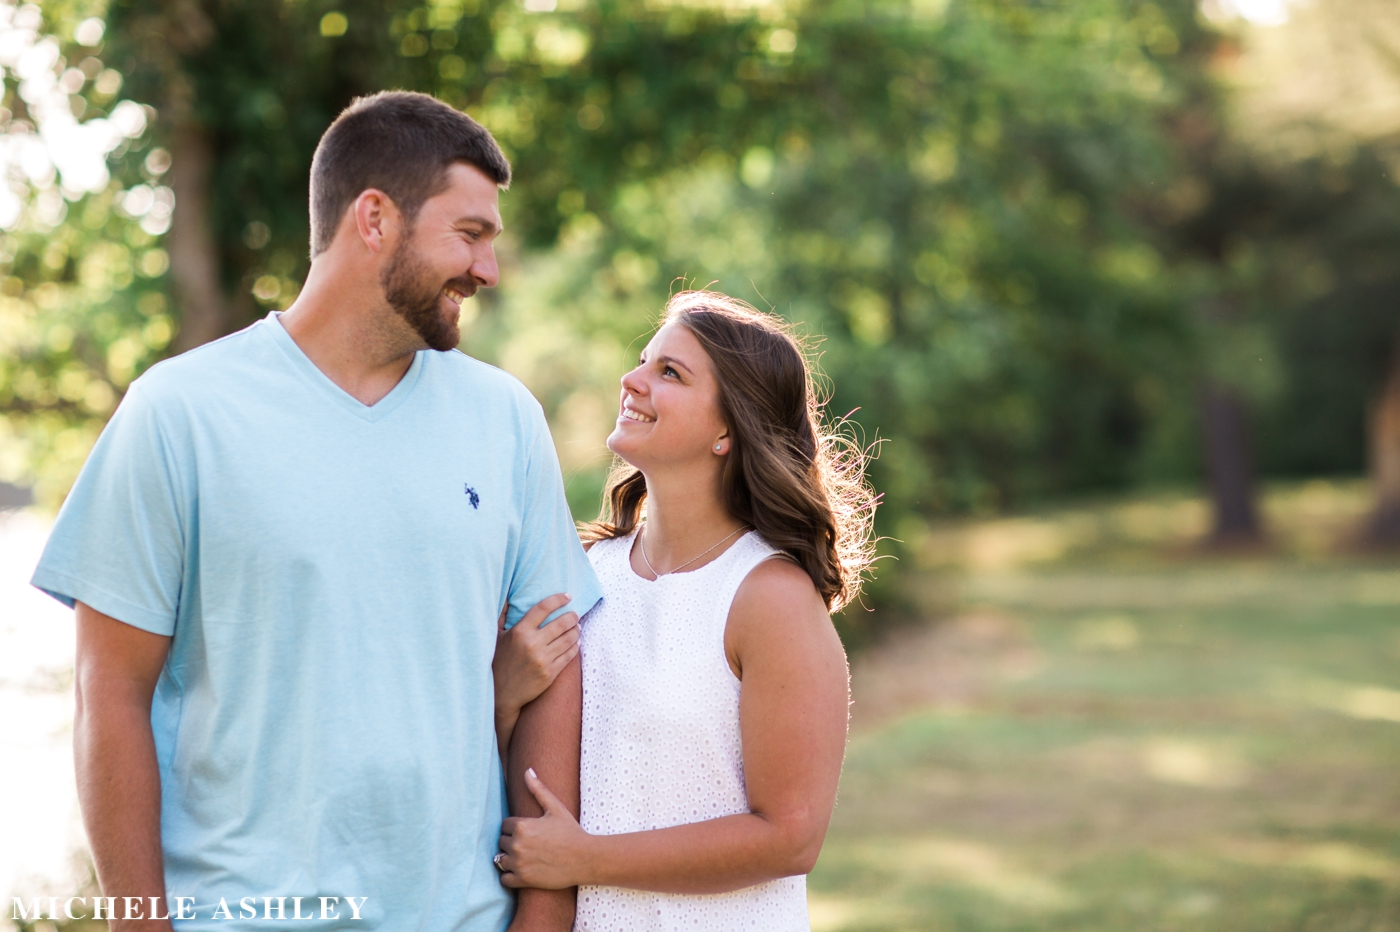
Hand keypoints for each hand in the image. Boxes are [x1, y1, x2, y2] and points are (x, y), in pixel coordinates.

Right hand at [494, 594, 580, 724]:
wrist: (500, 694)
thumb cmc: (497, 661)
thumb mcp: (495, 636)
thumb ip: (502, 615)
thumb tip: (506, 595)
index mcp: (520, 631)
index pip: (543, 608)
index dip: (558, 599)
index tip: (568, 596)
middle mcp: (533, 644)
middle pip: (561, 623)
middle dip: (572, 616)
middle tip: (575, 614)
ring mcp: (543, 659)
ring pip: (569, 639)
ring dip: (576, 630)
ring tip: (577, 627)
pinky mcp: (550, 673)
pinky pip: (569, 655)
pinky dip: (575, 646)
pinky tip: (576, 642)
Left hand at [497, 768, 590, 889]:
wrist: (585, 858)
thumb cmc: (571, 831)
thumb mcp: (556, 808)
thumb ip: (538, 789)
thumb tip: (527, 770)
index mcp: (522, 825)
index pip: (505, 825)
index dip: (516, 827)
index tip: (529, 831)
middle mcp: (517, 844)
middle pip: (501, 841)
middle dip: (512, 842)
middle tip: (528, 844)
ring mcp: (519, 863)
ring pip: (500, 859)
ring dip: (508, 858)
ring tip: (524, 857)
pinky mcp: (523, 880)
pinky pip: (504, 879)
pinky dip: (510, 876)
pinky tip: (522, 870)